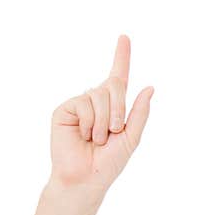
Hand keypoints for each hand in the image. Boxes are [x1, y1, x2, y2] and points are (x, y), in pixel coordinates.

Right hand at [49, 35, 153, 194]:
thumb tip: (150, 87)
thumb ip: (140, 113)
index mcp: (114, 106)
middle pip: (114, 85)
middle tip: (113, 132)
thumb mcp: (132, 137)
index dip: (122, 57)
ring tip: (96, 139)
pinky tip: (84, 136)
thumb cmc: (109, 161)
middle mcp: (96, 100)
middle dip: (119, 111)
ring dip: (104, 122)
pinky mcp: (65, 109)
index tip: (125, 37)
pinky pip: (84, 104)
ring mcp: (80, 104)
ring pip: (99, 96)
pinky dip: (90, 123)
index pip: (119, 77)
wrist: (86, 178)